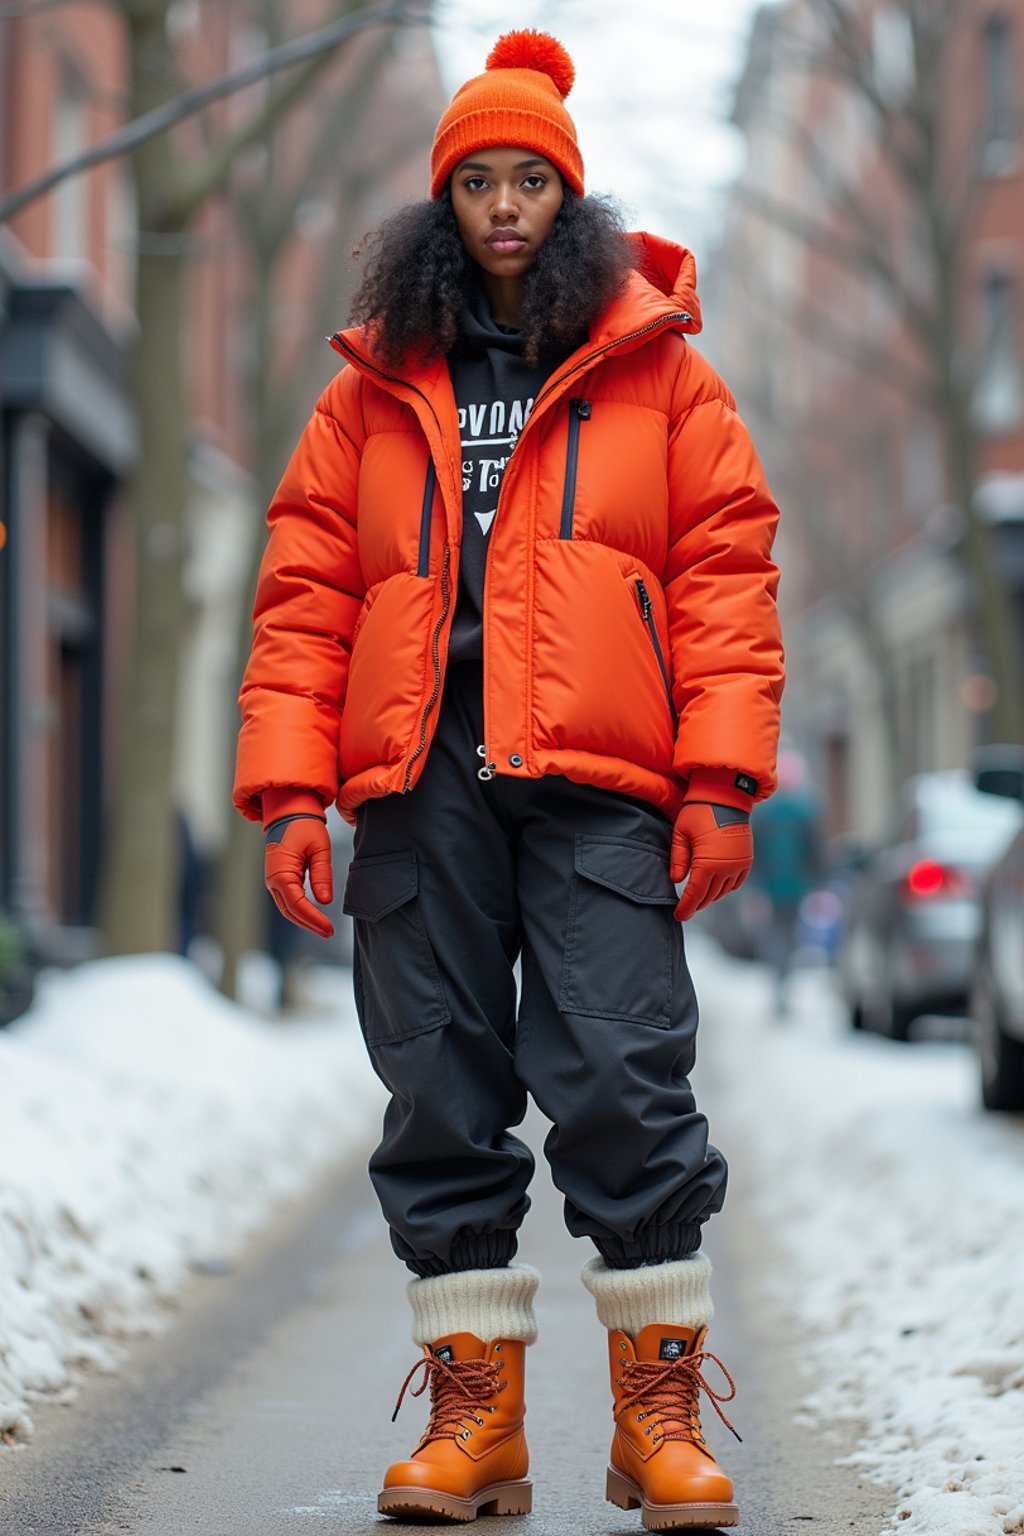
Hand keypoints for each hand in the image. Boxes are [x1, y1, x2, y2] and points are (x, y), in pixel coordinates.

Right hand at [265, 816, 334, 937]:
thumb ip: (322, 875)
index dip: (313, 919)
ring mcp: (273, 880)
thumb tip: (325, 901)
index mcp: (281, 872)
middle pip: (290, 912)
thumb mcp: (319, 849)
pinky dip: (300, 911)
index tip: (329, 929)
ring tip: (324, 928)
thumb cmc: (305, 826)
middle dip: (309, 924)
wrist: (290, 812)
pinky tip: (314, 916)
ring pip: (287, 909)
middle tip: (329, 932)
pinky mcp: (278, 879)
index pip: (297, 905)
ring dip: (304, 920)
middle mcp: (272, 880)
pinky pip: (287, 900)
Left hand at [670, 803, 752, 922]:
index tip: (678, 916)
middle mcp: (726, 868)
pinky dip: (725, 888)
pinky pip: (736, 883)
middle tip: (684, 909)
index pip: (695, 894)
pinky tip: (714, 887)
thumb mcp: (681, 834)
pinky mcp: (746, 860)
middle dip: (696, 904)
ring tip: (697, 897)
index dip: (686, 908)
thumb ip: (678, 859)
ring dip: (710, 896)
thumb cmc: (698, 811)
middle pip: (709, 896)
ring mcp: (739, 865)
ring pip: (723, 892)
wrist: (726, 795)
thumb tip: (677, 880)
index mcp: (708, 863)